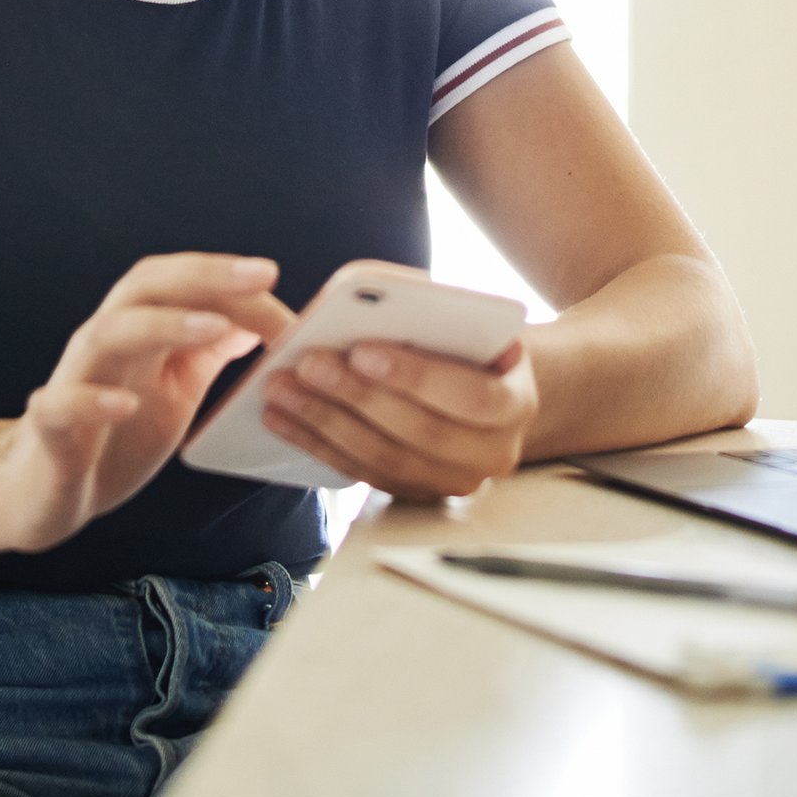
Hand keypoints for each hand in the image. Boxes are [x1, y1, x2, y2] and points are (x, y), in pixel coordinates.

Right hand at [0, 254, 298, 554]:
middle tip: (261, 276)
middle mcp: (105, 343)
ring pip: (108, 332)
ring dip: (163, 324)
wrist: (44, 492)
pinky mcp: (48, 429)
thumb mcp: (175, 389)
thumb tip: (258, 317)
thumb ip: (208, 352)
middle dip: (205, 276)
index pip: (185, 284)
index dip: (233, 281)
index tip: (279, 283)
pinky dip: (91, 401)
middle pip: (147, 286)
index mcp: (140, 330)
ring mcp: (73, 381)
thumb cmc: (114, 435)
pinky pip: (61, 406)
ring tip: (214, 327)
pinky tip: (127, 405)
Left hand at [261, 333, 538, 502]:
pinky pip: (361, 473)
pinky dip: (317, 444)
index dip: (415, 376)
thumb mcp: (470, 323)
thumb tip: (373, 302)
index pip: (470, 396)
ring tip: (281, 388)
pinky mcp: (414, 493)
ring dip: (325, 422)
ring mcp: (452, 482)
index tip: (361, 349)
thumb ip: (437, 317)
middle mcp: (492, 454)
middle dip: (357, 397)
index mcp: (515, 403)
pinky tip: (281, 418)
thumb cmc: (470, 345)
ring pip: (384, 459)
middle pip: (420, 433)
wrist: (487, 388)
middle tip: (308, 364)